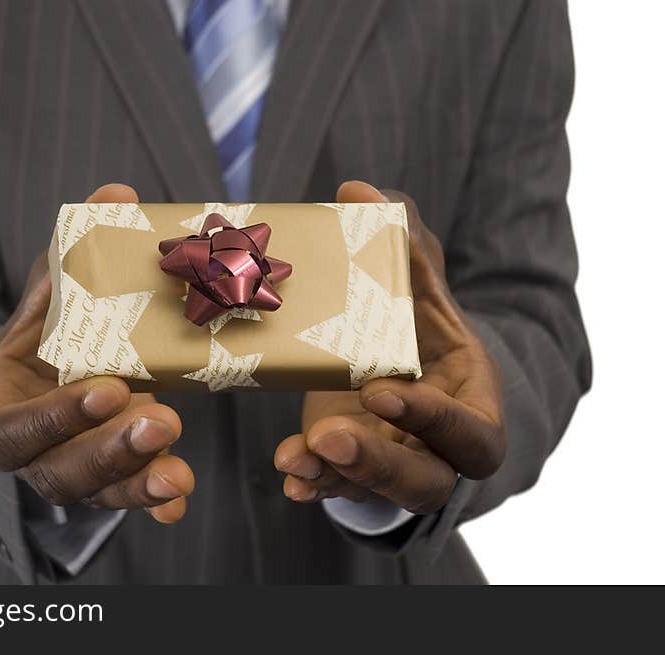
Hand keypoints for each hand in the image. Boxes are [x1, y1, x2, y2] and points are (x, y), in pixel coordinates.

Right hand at [0, 183, 194, 522]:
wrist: (47, 378)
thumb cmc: (47, 335)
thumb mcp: (52, 297)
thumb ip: (73, 255)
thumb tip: (116, 193)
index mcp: (2, 407)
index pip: (17, 426)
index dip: (58, 414)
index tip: (110, 386)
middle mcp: (30, 453)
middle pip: (59, 470)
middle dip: (110, 449)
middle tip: (162, 419)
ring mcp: (67, 473)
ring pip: (95, 493)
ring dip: (137, 481)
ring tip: (178, 470)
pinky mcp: (104, 484)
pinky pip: (124, 502)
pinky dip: (152, 505)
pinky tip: (178, 502)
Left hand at [275, 181, 504, 513]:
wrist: (407, 371)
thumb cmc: (421, 329)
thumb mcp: (419, 292)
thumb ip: (401, 246)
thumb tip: (357, 189)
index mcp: (472, 405)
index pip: (472, 432)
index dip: (434, 419)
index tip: (381, 390)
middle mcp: (440, 451)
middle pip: (426, 481)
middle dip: (377, 463)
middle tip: (328, 435)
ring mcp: (397, 468)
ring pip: (377, 493)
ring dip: (334, 476)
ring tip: (294, 456)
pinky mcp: (357, 473)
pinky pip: (339, 490)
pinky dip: (314, 482)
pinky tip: (289, 474)